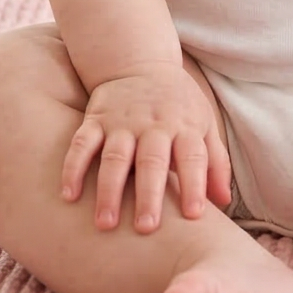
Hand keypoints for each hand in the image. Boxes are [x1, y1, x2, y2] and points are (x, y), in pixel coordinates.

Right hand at [60, 63, 232, 235]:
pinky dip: (74, 167)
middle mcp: (153, 125)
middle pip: (151, 161)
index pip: (192, 157)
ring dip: (109, 190)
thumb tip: (224, 201)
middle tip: (146, 229)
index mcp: (184, 127)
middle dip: (149, 195)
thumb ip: (215, 162)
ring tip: (105, 223)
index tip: (193, 215)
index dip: (195, 185)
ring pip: (114, 157)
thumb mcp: (204, 124)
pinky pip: (82, 143)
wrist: (140, 63)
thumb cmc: (178, 105)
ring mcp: (122, 122)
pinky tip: (69, 195)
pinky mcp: (95, 119)